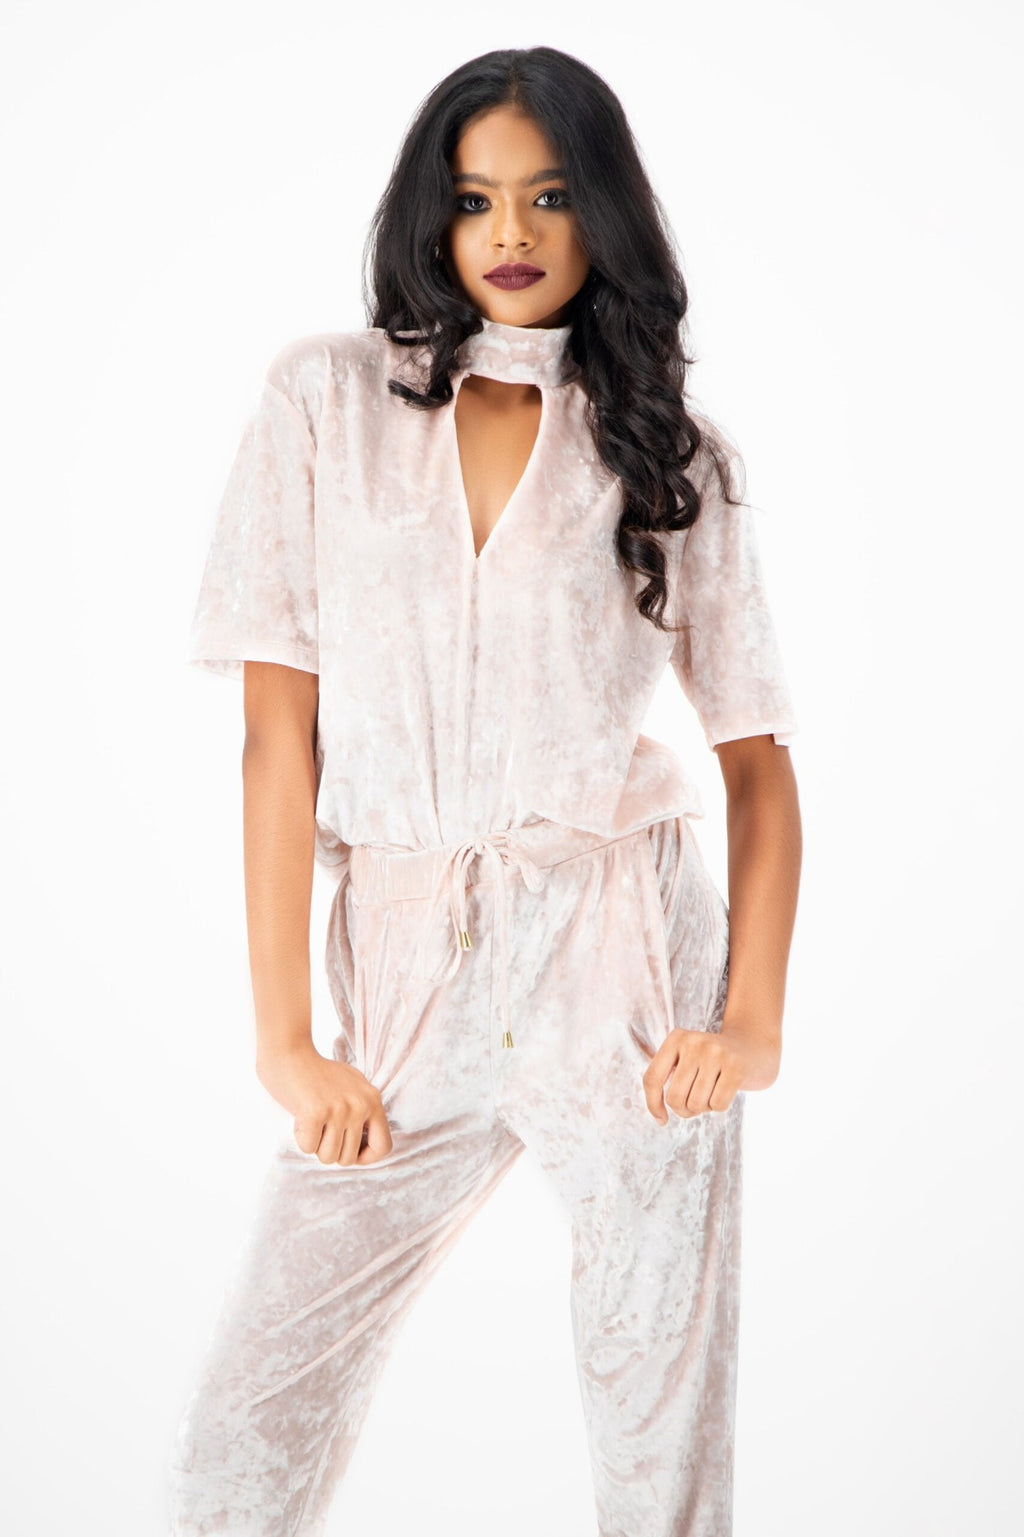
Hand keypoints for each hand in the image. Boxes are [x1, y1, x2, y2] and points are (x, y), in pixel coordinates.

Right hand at [256, 1041, 393, 1164]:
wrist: (289, 1051)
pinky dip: (300, 1138)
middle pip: (349, 1159)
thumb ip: (362, 1110)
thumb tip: (366, 1146)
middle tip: (320, 1130)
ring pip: (328, 1157)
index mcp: (373, 1100)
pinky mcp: (315, 1112)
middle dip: (331, 1151)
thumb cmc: (316, 1072)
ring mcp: (339, 1109)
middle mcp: (360, 1105)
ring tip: (310, 1121)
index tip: (348, 1152)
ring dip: (315, 1145)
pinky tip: (299, 1117)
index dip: (365, 1158)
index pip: (383, 1146)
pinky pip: (308, 1148)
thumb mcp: (351, 1086)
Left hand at [641, 1021, 781, 1122]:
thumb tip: (659, 1118)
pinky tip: (725, 1091)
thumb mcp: (686, 1059)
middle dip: (684, 1110)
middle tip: (695, 1104)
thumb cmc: (712, 1062)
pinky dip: (719, 1106)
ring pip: (696, 1104)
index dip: (653, 1104)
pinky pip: (718, 1105)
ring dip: (704, 1108)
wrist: (754, 1047)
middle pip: (674, 1097)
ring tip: (712, 1092)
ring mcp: (716, 1052)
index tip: (662, 1119)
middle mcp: (694, 1042)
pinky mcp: (736, 1066)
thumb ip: (666, 1079)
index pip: (652, 1078)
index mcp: (676, 1038)